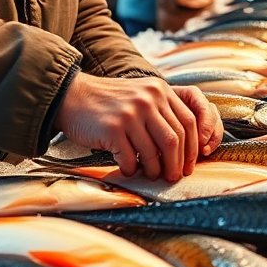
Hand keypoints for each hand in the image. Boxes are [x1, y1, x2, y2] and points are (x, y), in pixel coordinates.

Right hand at [54, 73, 220, 182]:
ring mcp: (130, 114)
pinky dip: (131, 169)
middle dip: (177, 164)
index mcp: (159, 89)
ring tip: (151, 175)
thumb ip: (162, 111)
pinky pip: (130, 159)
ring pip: (155, 153)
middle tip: (173, 177)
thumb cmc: (108, 102)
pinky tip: (128, 169)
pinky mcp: (112, 129)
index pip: (188, 122)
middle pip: (175, 140)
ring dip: (155, 170)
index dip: (193, 148)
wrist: (72, 96)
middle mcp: (148, 99)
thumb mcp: (140, 94)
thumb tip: (184, 148)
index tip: (189, 164)